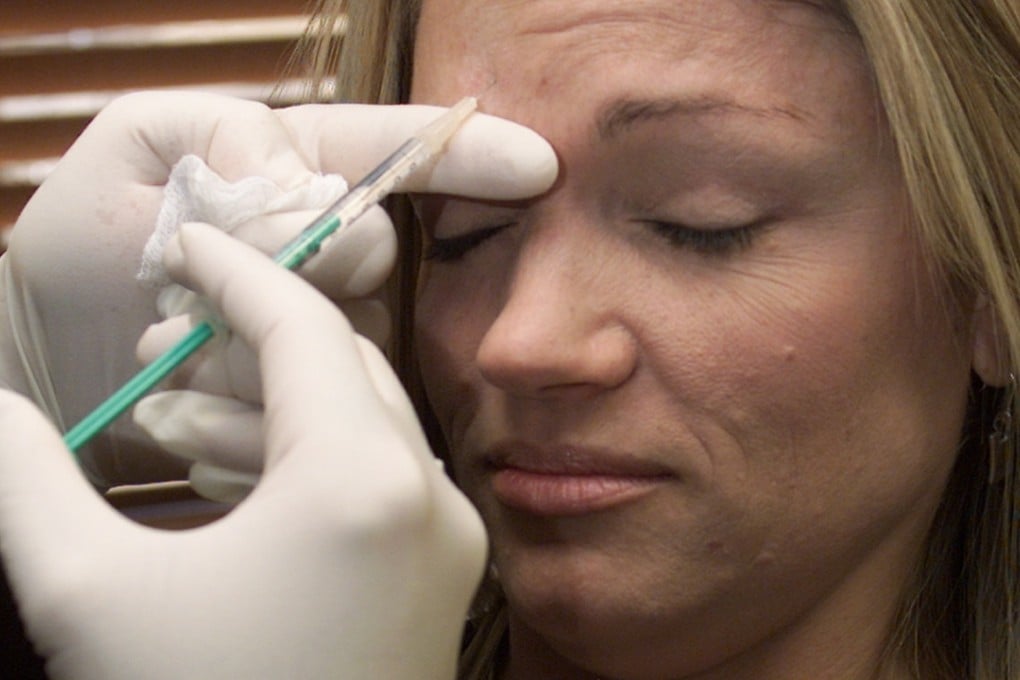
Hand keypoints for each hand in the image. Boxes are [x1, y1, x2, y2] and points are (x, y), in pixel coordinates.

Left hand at [0, 91, 555, 487]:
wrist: (55, 366)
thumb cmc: (89, 246)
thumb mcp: (141, 153)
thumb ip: (229, 142)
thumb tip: (316, 197)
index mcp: (296, 176)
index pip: (398, 153)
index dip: (472, 156)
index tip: (537, 166)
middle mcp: (329, 257)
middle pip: (372, 254)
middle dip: (287, 276)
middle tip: (174, 305)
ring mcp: (327, 333)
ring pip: (343, 345)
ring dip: (241, 359)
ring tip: (159, 362)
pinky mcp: (314, 407)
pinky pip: (318, 416)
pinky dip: (246, 422)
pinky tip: (183, 417)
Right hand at [0, 221, 487, 679]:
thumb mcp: (89, 594)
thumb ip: (28, 481)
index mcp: (365, 482)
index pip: (301, 326)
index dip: (236, 270)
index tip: (185, 241)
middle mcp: (427, 498)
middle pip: (338, 365)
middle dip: (247, 339)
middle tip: (160, 339)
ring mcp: (443, 541)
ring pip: (355, 424)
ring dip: (263, 404)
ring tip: (163, 408)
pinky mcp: (436, 579)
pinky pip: (368, 483)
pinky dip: (298, 461)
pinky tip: (217, 469)